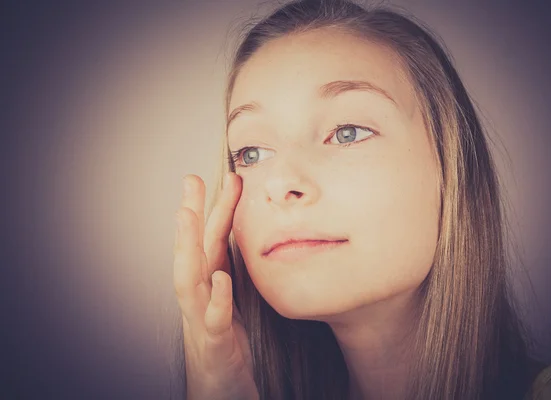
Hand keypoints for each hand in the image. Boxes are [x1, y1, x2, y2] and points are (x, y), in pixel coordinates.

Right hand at [173, 173, 257, 399]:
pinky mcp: (214, 346)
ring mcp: (201, 322)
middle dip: (190, 215)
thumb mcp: (231, 306)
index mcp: (208, 287)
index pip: (211, 242)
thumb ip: (233, 276)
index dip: (217, 209)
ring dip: (186, 246)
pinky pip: (212, 321)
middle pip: (191, 252)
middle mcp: (199, 300)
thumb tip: (243, 244)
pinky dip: (215, 299)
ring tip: (187, 214)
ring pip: (188, 280)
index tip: (230, 176)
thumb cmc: (227, 348)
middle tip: (191, 180)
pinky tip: (221, 278)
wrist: (221, 394)